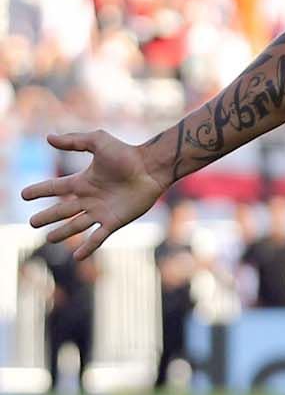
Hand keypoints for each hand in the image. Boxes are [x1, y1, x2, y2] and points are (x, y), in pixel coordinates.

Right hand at [20, 131, 168, 259]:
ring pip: (76, 225)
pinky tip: (78, 256)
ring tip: (48, 239)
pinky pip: (98, 236)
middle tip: (32, 223)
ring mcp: (102, 211)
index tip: (23, 195)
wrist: (151, 167)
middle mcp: (90, 198)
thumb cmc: (127, 153)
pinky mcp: (115, 221)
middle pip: (62, 210)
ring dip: (62, 233)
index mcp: (83, 182)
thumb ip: (74, 141)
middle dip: (47, 217)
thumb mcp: (98, 142)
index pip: (55, 188)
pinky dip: (88, 246)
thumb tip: (48, 137)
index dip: (39, 191)